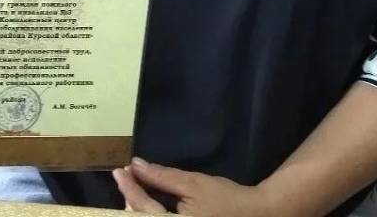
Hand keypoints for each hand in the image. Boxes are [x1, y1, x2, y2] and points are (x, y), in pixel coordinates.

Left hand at [113, 158, 271, 215]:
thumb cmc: (225, 199)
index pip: (143, 210)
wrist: (256, 216)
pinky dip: (150, 215)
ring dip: (138, 209)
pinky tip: (147, 203)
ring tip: (133, 188)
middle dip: (131, 200)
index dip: (129, 189)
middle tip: (125, 177)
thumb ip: (163, 177)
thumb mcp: (194, 184)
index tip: (120, 171)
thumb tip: (136, 165)